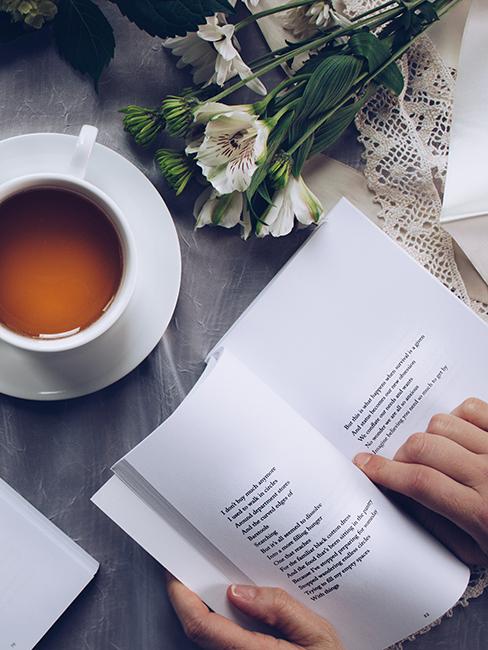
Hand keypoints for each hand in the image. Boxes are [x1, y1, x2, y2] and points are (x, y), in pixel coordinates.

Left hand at [166, 573, 343, 649]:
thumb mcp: (318, 635)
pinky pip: (222, 639)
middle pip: (198, 628)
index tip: (174, 570)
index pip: (201, 624)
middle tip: (189, 563)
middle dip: (188, 595)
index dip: (181, 596)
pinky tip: (232, 600)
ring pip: (209, 635)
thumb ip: (281, 610)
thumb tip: (239, 590)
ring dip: (204, 606)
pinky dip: (219, 617)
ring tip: (210, 575)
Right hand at [354, 397, 487, 565]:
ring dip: (429, 437)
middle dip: (401, 455)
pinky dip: (456, 418)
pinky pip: (471, 407)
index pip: (419, 482)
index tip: (364, 464)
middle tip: (402, 467)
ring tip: (437, 454)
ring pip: (442, 425)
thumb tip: (398, 496)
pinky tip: (458, 436)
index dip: (384, 471)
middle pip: (424, 448)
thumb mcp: (478, 552)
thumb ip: (437, 525)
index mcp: (480, 513)